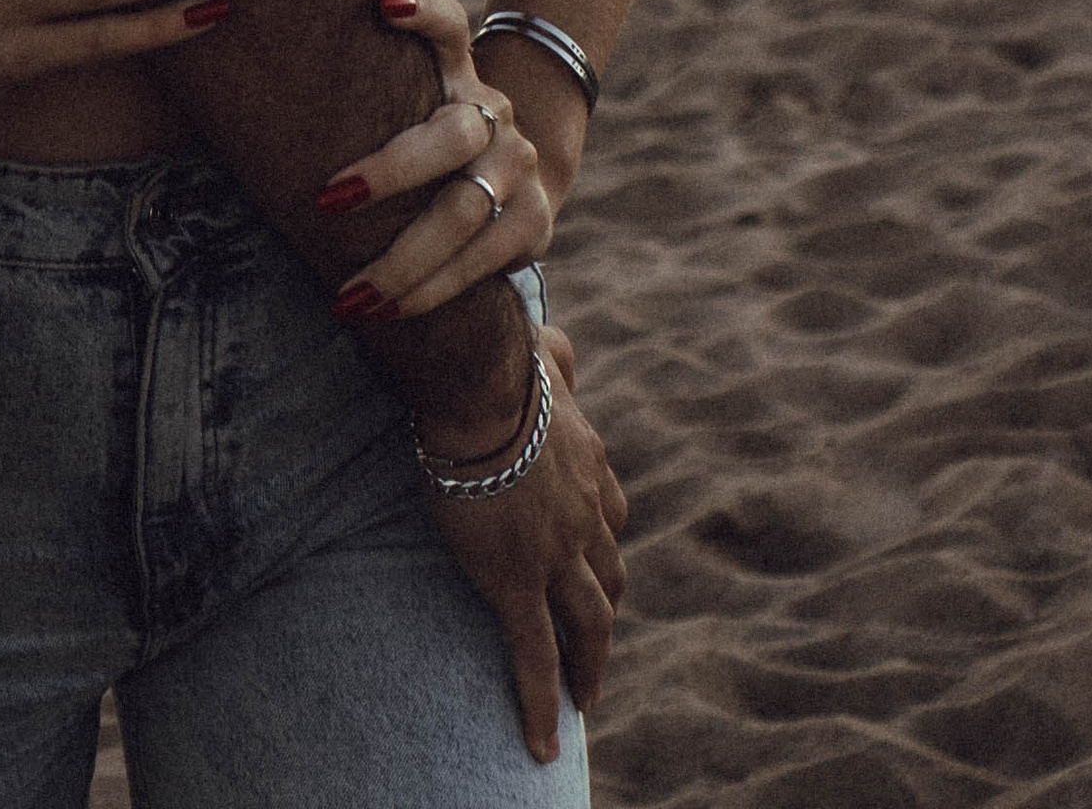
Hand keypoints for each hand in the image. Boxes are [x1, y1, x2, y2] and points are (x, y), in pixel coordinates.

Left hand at [316, 0, 556, 319]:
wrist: (512, 184)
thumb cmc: (418, 141)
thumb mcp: (398, 105)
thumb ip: (355, 90)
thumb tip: (241, 85)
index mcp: (455, 71)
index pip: (449, 26)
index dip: (423, 10)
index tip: (381, 4)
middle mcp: (492, 112)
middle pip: (452, 134)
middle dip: (391, 172)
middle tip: (328, 200)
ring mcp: (517, 166)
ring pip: (465, 211)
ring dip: (404, 259)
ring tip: (351, 293)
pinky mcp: (534, 222)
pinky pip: (484, 261)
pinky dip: (433, 290)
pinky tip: (392, 311)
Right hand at [420, 329, 627, 764]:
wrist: (480, 390)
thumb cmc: (500, 362)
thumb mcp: (544, 353)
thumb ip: (558, 358)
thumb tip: (561, 348)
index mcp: (589, 464)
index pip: (610, 516)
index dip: (604, 543)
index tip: (595, 561)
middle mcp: (586, 515)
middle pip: (610, 577)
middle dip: (606, 611)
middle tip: (596, 641)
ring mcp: (557, 555)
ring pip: (588, 623)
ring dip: (590, 662)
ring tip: (585, 694)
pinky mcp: (519, 585)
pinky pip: (535, 655)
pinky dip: (542, 702)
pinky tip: (545, 742)